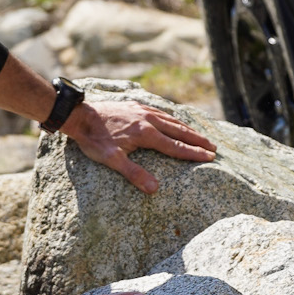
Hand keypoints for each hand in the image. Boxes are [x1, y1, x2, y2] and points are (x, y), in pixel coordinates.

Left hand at [60, 101, 215, 194]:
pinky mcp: (136, 105)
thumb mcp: (112, 160)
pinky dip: (173, 118)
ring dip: (188, 128)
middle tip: (213, 147)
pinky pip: (161, 111)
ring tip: (200, 135)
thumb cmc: (95, 140)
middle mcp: (149, 119)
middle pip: (179, 131)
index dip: (194, 153)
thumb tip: (155, 189)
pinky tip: (174, 120)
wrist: (80, 115)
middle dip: (198, 140)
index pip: (176, 146)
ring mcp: (143, 110)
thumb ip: (135, 174)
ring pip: (172, 119)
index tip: (210, 157)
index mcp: (146, 134)